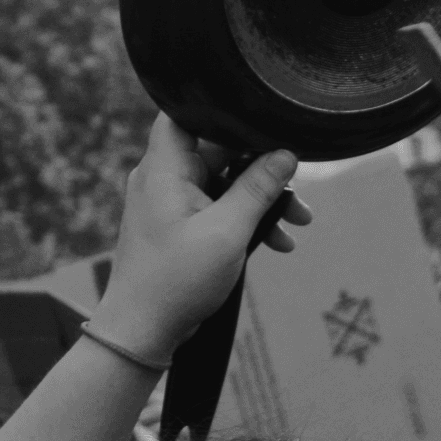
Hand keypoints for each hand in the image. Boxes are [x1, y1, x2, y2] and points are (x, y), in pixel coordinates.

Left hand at [90, 114, 312, 359]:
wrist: (141, 332)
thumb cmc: (175, 281)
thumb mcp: (227, 232)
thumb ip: (258, 188)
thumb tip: (286, 154)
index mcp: (165, 168)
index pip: (187, 112)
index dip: (224, 109)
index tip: (264, 117)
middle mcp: (164, 178)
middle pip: (218, 150)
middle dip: (262, 167)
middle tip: (298, 187)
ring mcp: (172, 202)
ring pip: (225, 183)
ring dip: (261, 199)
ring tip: (299, 222)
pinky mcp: (180, 225)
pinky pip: (218, 208)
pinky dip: (246, 220)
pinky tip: (278, 242)